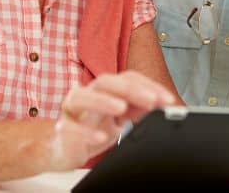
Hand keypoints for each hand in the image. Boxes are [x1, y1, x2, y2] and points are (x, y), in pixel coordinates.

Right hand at [48, 70, 175, 170]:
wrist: (62, 149)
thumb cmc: (91, 128)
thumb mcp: (119, 119)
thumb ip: (137, 108)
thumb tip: (160, 102)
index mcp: (104, 90)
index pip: (127, 79)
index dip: (148, 86)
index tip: (167, 99)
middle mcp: (87, 95)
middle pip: (105, 82)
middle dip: (130, 89)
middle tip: (151, 100)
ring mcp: (72, 112)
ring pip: (82, 97)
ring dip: (102, 101)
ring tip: (121, 108)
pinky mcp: (61, 132)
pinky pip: (69, 128)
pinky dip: (86, 132)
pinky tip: (100, 137)